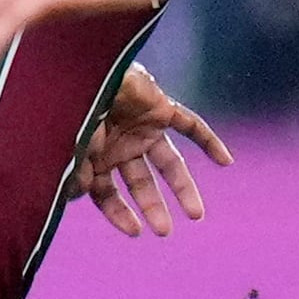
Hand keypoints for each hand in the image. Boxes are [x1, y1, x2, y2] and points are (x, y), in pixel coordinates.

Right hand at [67, 62, 234, 236]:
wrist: (84, 66)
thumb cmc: (71, 104)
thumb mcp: (72, 145)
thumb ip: (77, 170)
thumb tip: (77, 196)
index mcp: (97, 156)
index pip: (108, 194)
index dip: (120, 214)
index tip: (136, 231)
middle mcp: (121, 145)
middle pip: (142, 183)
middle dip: (154, 207)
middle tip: (165, 232)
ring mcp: (143, 127)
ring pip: (169, 163)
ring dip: (182, 188)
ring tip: (196, 215)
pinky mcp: (161, 107)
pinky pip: (190, 126)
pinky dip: (209, 142)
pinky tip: (227, 162)